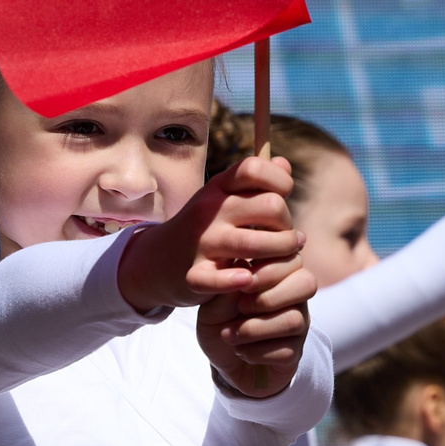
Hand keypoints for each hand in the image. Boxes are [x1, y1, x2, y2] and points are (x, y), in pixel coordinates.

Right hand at [120, 155, 315, 397]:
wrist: (156, 260)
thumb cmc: (205, 227)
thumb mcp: (224, 197)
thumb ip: (255, 182)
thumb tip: (283, 164)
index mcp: (218, 187)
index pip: (255, 168)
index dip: (280, 181)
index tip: (282, 198)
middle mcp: (210, 211)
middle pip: (270, 206)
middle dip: (287, 224)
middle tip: (287, 237)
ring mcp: (201, 243)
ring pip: (254, 243)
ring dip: (281, 252)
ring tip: (286, 256)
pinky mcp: (194, 275)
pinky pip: (219, 279)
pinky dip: (237, 281)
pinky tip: (249, 278)